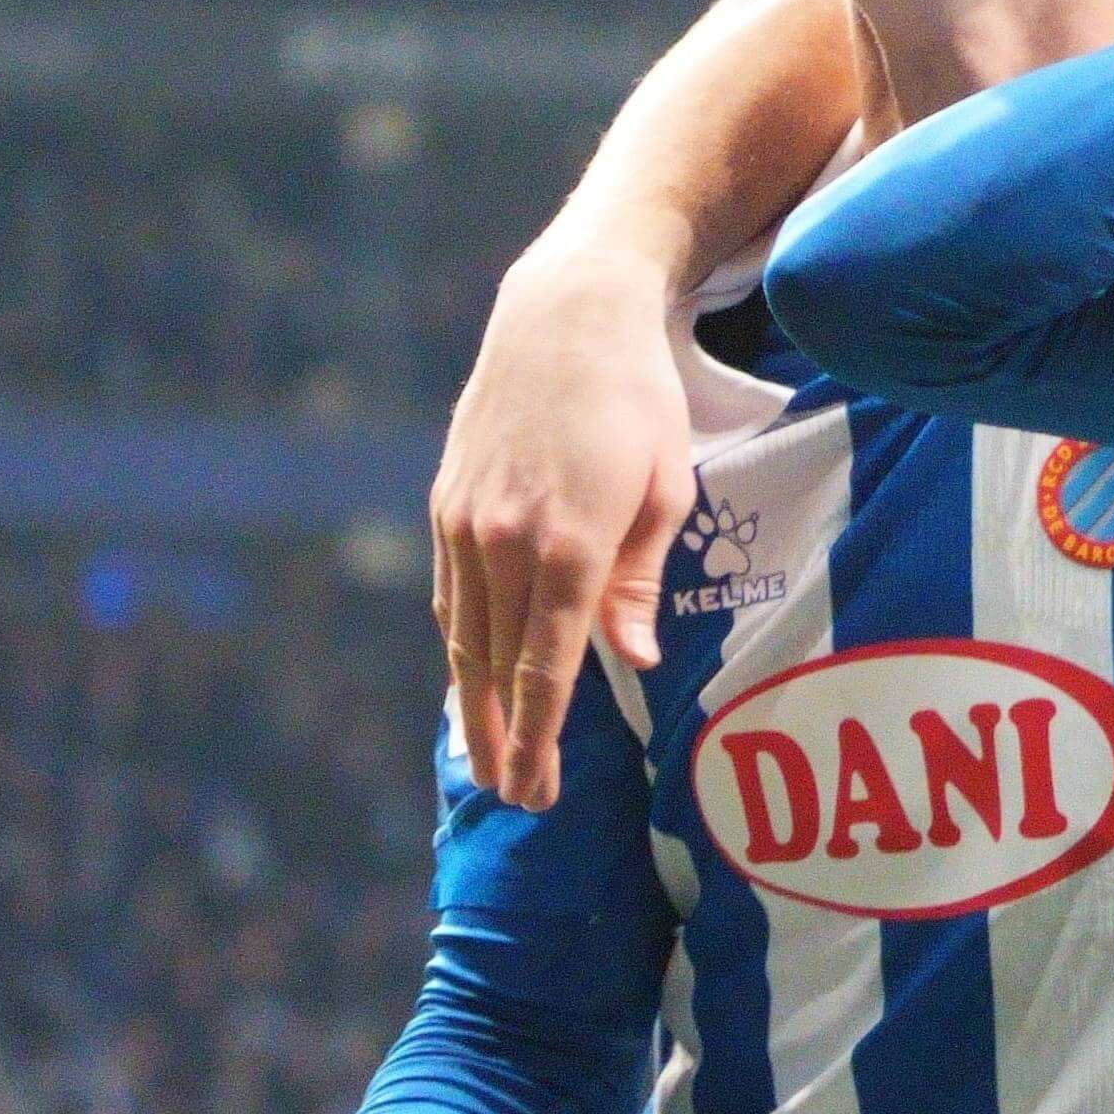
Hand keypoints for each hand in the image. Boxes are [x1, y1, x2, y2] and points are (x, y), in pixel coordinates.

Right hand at [433, 232, 695, 808]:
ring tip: (486, 758)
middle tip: (515, 798)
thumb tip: (634, 660)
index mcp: (566, 545)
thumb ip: (640, 581)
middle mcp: (503, 541)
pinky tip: (470, 678)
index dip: (539, 738)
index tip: (538, 791)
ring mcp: (464, 522)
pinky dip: (457, 645)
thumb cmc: (638, 402)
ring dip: (472, 703)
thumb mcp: (667, 489)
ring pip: (462, 636)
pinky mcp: (446, 502)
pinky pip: (450, 593)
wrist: (566, 316)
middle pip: (494, 666)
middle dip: (502, 739)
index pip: (547, 668)